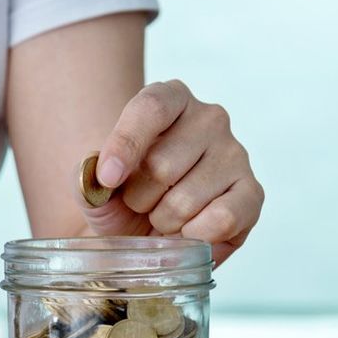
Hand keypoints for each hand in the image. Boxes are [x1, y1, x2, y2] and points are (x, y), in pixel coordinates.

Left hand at [85, 79, 263, 265]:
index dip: (126, 145)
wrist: (144, 231)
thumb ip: (85, 177)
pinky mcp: (252, 192)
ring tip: (164, 218)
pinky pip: (222, 220)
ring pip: (186, 200)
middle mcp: (209, 118)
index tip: (107, 179)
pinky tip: (188, 233)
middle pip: (162, 165)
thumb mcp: (92, 186)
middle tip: (141, 204)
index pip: (151, 108)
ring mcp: (235, 153)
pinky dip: (194, 238)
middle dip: (139, 200)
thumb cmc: (121, 198)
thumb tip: (100, 177)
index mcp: (168, 100)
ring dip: (163, 223)